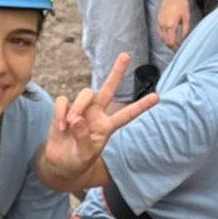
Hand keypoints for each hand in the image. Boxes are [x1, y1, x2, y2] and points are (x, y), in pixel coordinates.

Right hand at [43, 54, 157, 185]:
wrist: (59, 163)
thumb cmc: (77, 160)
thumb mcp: (84, 155)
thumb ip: (83, 138)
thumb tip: (77, 119)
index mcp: (107, 126)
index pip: (127, 114)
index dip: (141, 106)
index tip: (157, 97)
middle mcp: (96, 114)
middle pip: (109, 89)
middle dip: (117, 72)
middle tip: (126, 55)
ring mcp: (81, 110)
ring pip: (85, 94)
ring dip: (78, 106)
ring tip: (69, 125)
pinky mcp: (65, 108)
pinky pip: (64, 101)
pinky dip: (61, 112)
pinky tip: (60, 127)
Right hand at [157, 0, 192, 51]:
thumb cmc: (181, 2)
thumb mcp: (186, 17)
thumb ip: (185, 30)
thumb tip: (184, 39)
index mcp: (170, 25)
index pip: (171, 42)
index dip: (175, 48)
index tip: (180, 50)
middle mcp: (163, 25)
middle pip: (165, 41)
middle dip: (171, 47)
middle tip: (178, 49)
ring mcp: (159, 22)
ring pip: (161, 38)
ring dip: (167, 43)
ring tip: (174, 45)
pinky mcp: (158, 19)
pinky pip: (159, 32)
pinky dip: (163, 37)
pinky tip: (168, 37)